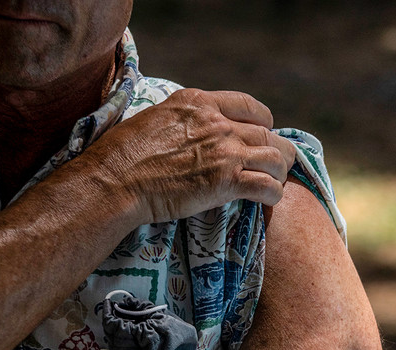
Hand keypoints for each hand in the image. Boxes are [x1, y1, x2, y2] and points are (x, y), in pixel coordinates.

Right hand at [87, 89, 296, 222]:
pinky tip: (267, 200)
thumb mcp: (157, 117)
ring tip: (273, 183)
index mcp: (199, 102)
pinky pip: (269, 186)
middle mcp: (217, 122)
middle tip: (273, 165)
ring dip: (279, 172)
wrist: (115, 180)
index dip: (264, 121)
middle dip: (276, 150)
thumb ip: (184, 120)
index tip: (262, 133)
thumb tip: (192, 131)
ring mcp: (225, 150)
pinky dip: (274, 194)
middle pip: (268, 133)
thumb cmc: (124, 154)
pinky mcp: (227, 180)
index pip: (249, 105)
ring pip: (277, 157)